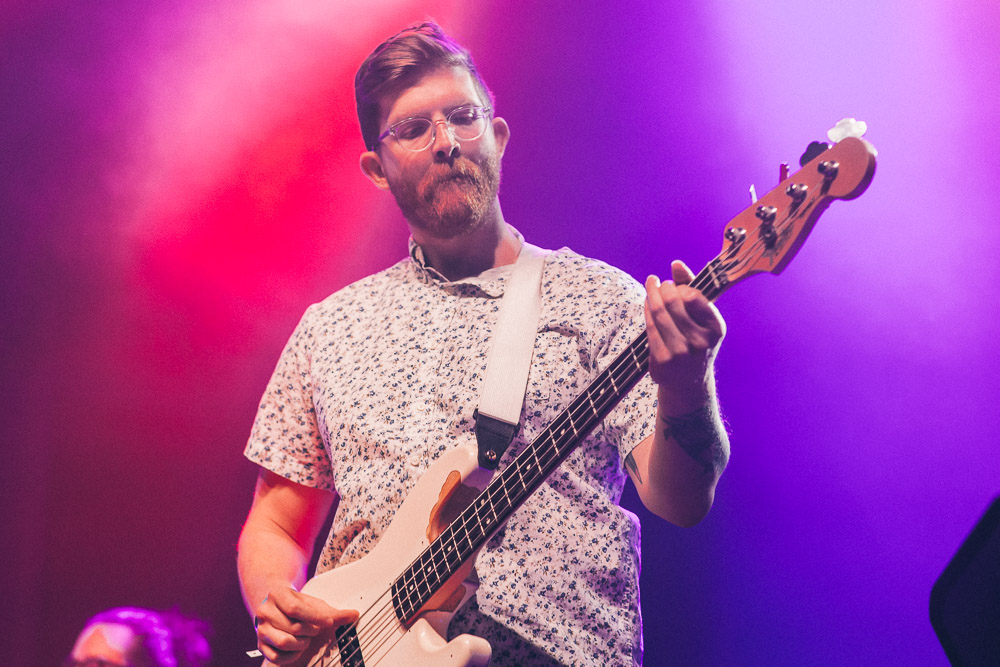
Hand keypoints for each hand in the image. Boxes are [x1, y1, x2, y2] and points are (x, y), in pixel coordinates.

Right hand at [254, 586, 358, 665]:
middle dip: (311, 630)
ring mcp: (261, 629)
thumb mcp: (313, 604)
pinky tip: (298, 646)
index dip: (315, 617)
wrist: (278, 606)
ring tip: (306, 637)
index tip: (328, 621)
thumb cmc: (296, 604)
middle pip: (293, 627)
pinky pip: (278, 656)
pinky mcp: (261, 645)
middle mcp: (265, 611)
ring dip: (302, 642)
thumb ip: (333, 612)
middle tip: (316, 629)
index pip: (295, 608)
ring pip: (285, 642)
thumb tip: (353, 615)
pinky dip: (293, 654)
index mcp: (277, 595)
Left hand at [644, 260, 725, 409]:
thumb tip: (676, 263)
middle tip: (657, 283)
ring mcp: (680, 352)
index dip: (679, 287)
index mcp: (715, 328)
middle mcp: (700, 341)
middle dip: (661, 288)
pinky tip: (647, 303)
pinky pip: (650, 327)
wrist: (690, 382)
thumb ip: (692, 287)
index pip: (693, 296)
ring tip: (650, 285)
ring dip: (650, 294)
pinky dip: (646, 310)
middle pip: (672, 302)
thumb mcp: (702, 317)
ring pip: (658, 313)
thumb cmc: (696, 340)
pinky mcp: (662, 360)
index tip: (673, 284)